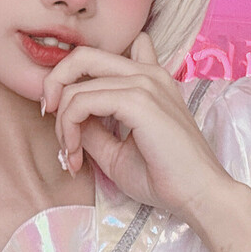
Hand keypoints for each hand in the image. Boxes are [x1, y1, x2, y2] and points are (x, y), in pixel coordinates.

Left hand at [42, 34, 250, 251]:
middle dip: (54, 86)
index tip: (66, 120)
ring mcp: (144, 84)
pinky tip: (76, 155)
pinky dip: (70, 129)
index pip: (99, 59)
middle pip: (82, 56)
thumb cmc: (164, 177)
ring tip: (71, 155)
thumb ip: (93, 127)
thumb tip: (66, 117)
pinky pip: (83, 102)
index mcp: (147, 79)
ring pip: (76, 87)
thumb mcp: (116, 150)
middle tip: (51, 121)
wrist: (199, 195)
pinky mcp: (138, 101)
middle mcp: (147, 74)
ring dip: (63, 123)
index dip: (71, 82)